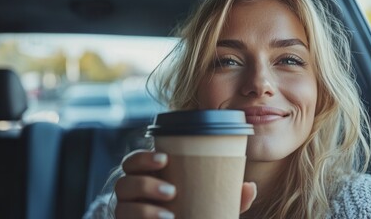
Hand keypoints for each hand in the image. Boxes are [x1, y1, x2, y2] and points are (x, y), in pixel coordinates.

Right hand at [114, 150, 257, 217]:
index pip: (134, 161)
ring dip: (144, 207)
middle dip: (145, 182)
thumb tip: (249, 186)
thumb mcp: (211, 204)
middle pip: (124, 180)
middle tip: (172, 190)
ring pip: (121, 203)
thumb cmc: (193, 213)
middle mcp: (132, 193)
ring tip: (169, 214)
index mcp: (149, 177)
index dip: (143, 157)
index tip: (165, 159)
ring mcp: (126, 211)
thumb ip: (229, 196)